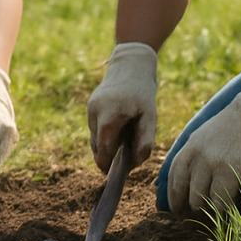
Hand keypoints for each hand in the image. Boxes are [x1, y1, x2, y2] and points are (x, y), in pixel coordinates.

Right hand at [86, 42, 157, 171]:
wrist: (130, 65)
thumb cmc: (143, 93)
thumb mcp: (150, 116)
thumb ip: (145, 140)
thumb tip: (135, 163)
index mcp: (111, 113)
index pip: (103, 145)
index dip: (105, 162)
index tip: (111, 175)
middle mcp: (95, 110)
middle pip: (97, 144)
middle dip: (107, 155)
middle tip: (122, 162)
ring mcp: (90, 108)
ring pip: (95, 137)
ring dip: (106, 145)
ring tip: (123, 143)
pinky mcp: (90, 106)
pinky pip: (95, 128)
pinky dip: (104, 135)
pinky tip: (118, 132)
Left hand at [166, 87, 240, 214]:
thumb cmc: (227, 129)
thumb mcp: (201, 138)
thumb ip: (191, 158)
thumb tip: (184, 183)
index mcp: (188, 148)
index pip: (174, 178)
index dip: (173, 197)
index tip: (175, 209)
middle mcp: (197, 157)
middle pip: (186, 192)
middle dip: (188, 208)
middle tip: (192, 218)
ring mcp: (214, 164)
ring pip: (202, 198)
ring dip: (205, 211)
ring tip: (209, 217)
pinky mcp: (233, 170)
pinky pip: (222, 198)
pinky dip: (222, 209)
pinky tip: (224, 212)